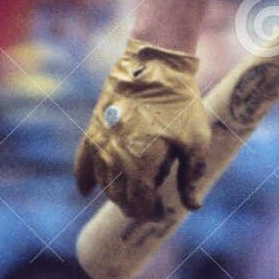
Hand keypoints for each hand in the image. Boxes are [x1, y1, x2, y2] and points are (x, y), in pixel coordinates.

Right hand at [74, 39, 212, 220]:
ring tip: (134, 191)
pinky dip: (84, 178)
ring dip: (117, 193)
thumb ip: (191, 176)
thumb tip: (192, 206)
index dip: (151, 213)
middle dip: (136, 207)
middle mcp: (115, 158)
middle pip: (120, 198)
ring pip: (103, 183)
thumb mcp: (196, 140)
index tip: (163, 212)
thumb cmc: (180, 103)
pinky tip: (86, 190)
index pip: (139, 204)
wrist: (154, 65)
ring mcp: (100, 144)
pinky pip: (82, 163)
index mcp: (141, 164)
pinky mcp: (93, 130)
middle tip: (150, 205)